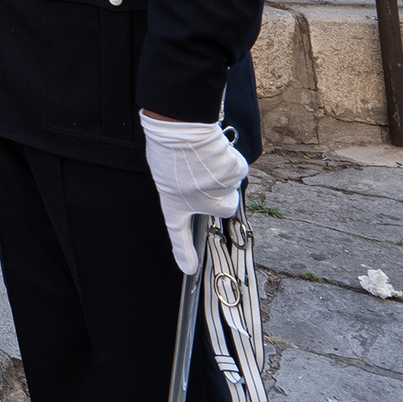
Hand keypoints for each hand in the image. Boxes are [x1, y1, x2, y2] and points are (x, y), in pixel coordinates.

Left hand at [141, 112, 247, 275]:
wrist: (182, 132)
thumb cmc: (168, 147)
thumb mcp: (166, 170)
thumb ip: (183, 184)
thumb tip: (195, 183)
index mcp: (175, 204)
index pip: (177, 233)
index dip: (183, 253)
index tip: (189, 269)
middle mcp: (201, 206)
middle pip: (224, 206)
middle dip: (220, 193)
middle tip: (204, 173)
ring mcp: (221, 193)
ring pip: (230, 184)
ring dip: (221, 172)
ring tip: (202, 156)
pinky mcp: (236, 177)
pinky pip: (236, 168)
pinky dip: (229, 160)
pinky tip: (215, 151)